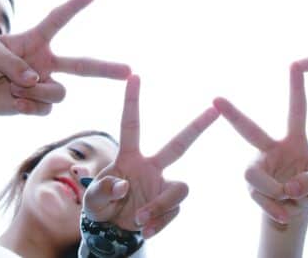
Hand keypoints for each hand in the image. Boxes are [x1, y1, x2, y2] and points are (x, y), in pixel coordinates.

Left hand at [0, 0, 130, 119]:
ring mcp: (45, 84)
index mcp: (36, 40)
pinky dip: (26, 105)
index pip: (58, 20)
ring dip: (34, 91)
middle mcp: (47, 61)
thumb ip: (10, 61)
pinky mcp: (39, 104)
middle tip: (130, 71)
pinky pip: (44, 108)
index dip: (74, 6)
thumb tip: (35, 80)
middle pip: (83, 65)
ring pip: (59, 92)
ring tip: (13, 87)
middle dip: (107, 69)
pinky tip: (13, 100)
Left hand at [84, 75, 217, 237]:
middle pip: (179, 144)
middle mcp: (151, 167)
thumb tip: (124, 186)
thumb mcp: (93, 200)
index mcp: (129, 157)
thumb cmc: (101, 207)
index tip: (134, 76)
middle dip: (198, 126)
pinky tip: (145, 230)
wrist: (112, 232)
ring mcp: (163, 186)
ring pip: (179, 188)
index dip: (132, 101)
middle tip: (215, 109)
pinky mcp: (170, 206)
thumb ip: (103, 190)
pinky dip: (158, 223)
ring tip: (140, 219)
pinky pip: (172, 212)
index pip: (130, 125)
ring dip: (161, 206)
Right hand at [214, 65, 307, 225]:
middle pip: (250, 130)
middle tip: (216, 99)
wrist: (292, 210)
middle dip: (233, 115)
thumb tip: (287, 188)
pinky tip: (285, 215)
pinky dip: (276, 208)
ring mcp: (257, 168)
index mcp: (293, 139)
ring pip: (253, 175)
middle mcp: (270, 148)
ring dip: (274, 191)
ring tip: (290, 199)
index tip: (295, 64)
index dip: (296, 87)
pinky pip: (258, 197)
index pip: (296, 110)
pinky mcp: (251, 188)